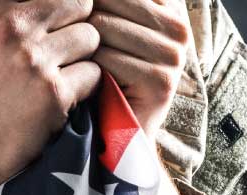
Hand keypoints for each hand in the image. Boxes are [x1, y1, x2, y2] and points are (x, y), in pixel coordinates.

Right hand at [0, 0, 100, 194]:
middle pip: (79, 2)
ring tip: (57, 76)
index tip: (59, 18)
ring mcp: (33, 59)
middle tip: (62, 49)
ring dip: (82, 57)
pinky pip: (94, 74)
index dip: (61, 4)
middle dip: (76, 24)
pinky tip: (60, 99)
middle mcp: (10, 26)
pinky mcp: (53, 92)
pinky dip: (84, 88)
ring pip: (91, 37)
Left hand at [88, 0, 196, 131]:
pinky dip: (88, 69)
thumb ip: (107, 4)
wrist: (120, 129)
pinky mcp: (161, 81)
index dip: (92, 1)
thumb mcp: (109, 27)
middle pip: (109, 1)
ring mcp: (174, 55)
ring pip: (104, 28)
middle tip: (69, 42)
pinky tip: (90, 79)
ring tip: (80, 61)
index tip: (82, 16)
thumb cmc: (105, 71)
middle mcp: (178, 27)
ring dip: (82, 47)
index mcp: (168, 7)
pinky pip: (106, 59)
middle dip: (81, 20)